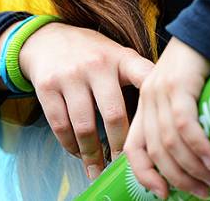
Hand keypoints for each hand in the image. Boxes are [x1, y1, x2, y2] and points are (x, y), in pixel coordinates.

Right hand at [17, 22, 153, 179]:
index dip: (155, 101)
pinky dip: (71, 146)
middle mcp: (96, 65)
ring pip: (84, 127)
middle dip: (119, 147)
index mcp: (121, 58)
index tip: (163, 132)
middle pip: (114, 115)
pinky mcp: (47, 86)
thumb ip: (137, 79)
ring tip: (100, 170)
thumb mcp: (117, 56)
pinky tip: (79, 153)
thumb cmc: (92, 55)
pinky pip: (60, 126)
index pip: (145, 77)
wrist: (47, 38)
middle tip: (125, 168)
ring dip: (92, 155)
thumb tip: (159, 121)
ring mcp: (69, 75)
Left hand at [124, 37, 209, 198]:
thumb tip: (201, 165)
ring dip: (193, 167)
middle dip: (178, 178)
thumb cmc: (203, 70)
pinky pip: (183, 123)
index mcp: (145, 108)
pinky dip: (197, 146)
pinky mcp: (178, 84)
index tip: (164, 196)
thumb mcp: (186, 100)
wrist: (209, 29)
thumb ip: (184, 126)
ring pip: (169, 142)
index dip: (145, 176)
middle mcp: (147, 101)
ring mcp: (160, 92)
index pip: (135, 149)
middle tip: (202, 193)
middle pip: (155, 151)